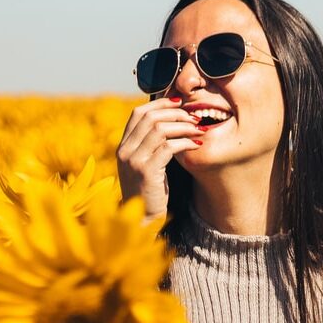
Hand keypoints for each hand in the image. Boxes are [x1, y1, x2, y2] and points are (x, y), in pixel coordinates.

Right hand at [116, 97, 202, 221]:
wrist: (142, 218)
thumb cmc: (151, 190)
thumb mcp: (148, 163)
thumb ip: (153, 144)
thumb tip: (173, 121)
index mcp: (123, 145)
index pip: (138, 113)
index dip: (160, 103)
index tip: (181, 103)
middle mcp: (124, 150)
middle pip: (150, 117)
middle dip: (177, 113)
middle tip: (196, 117)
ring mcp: (133, 160)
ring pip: (160, 129)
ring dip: (184, 126)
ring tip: (200, 129)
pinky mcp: (146, 171)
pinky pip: (168, 147)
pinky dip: (185, 142)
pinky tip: (197, 145)